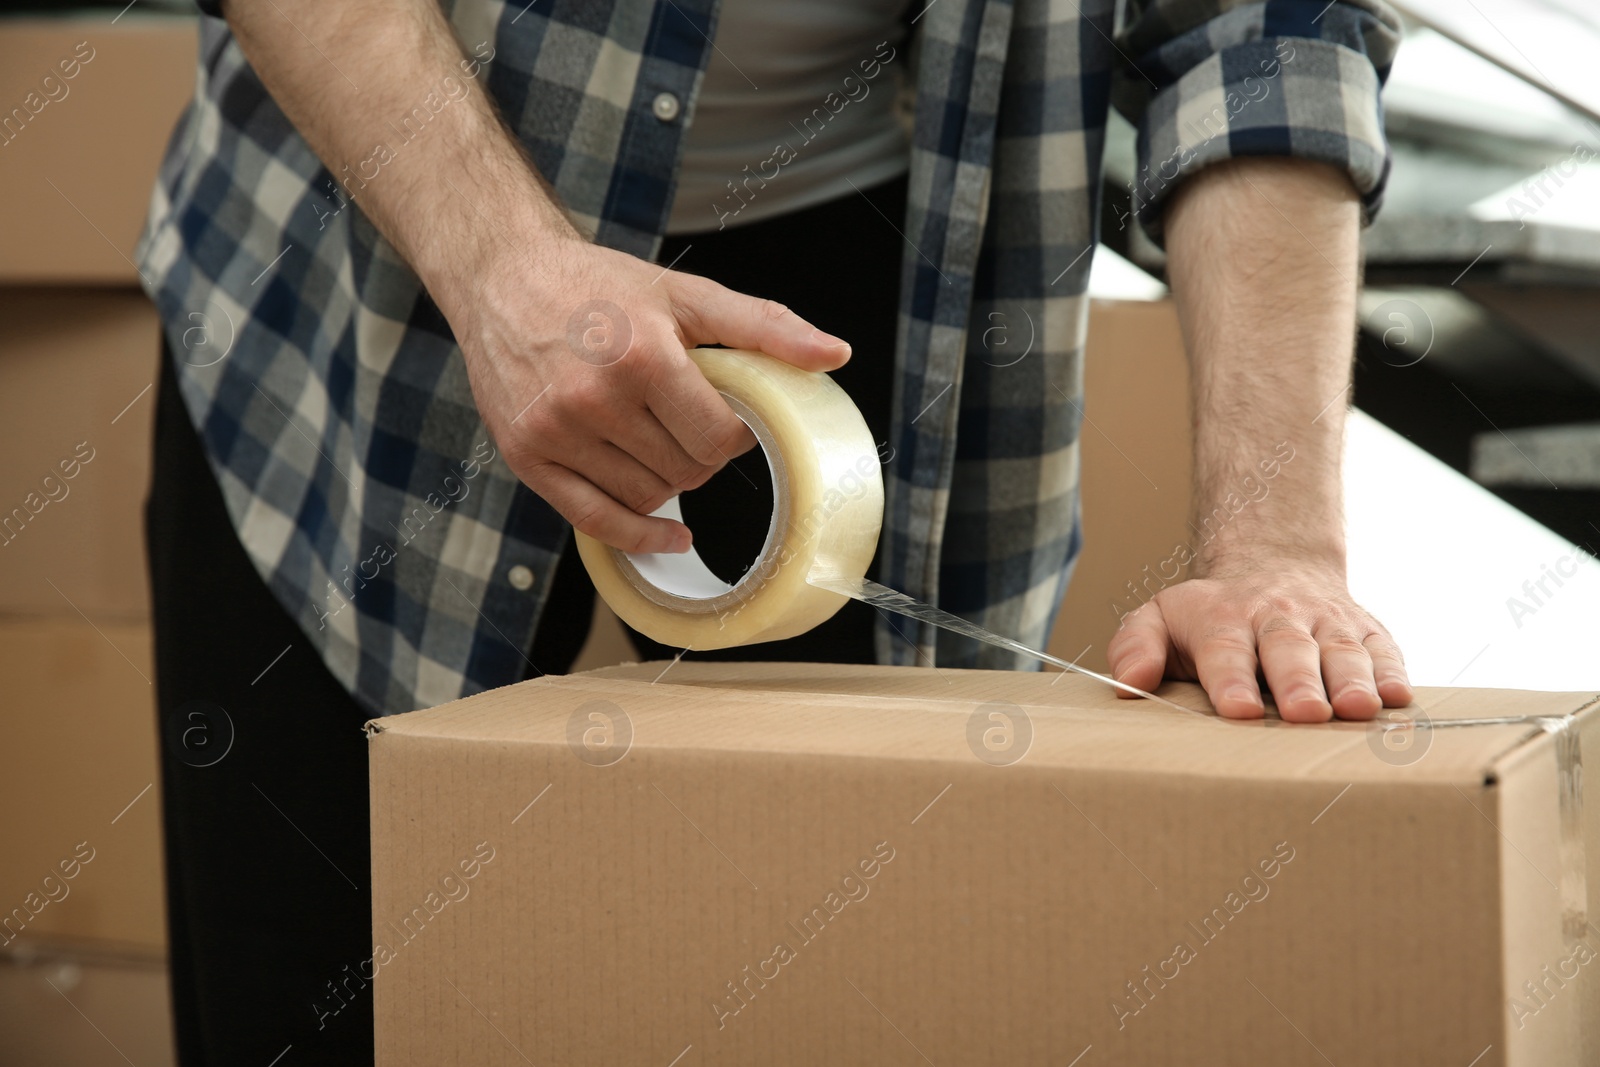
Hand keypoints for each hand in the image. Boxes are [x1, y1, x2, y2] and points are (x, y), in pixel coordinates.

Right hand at [448, 234, 850, 553]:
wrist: (504, 276)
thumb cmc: (600, 285)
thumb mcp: (687, 294)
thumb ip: (764, 326)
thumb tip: (837, 353)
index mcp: (641, 357)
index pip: (718, 439)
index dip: (734, 435)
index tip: (726, 418)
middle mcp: (593, 398)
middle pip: (685, 472)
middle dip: (699, 454)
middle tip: (685, 421)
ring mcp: (555, 431)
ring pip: (647, 497)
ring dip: (667, 482)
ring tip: (655, 439)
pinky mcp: (526, 455)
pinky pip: (595, 521)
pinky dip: (638, 536)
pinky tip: (669, 535)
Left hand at [1105, 558, 1413, 721]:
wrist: (1272, 565)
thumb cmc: (1208, 614)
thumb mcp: (1159, 616)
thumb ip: (1135, 646)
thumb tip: (1129, 685)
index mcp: (1223, 618)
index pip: (1225, 650)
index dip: (1232, 680)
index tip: (1241, 710)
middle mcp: (1278, 617)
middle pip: (1289, 650)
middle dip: (1298, 683)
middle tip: (1305, 714)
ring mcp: (1326, 621)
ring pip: (1342, 649)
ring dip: (1352, 680)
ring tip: (1358, 710)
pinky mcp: (1365, 630)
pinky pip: (1383, 648)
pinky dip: (1393, 671)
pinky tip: (1399, 698)